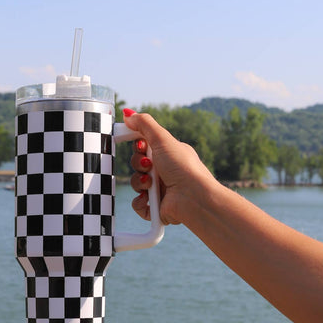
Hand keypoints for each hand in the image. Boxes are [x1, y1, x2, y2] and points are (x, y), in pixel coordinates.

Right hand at [123, 110, 215, 226]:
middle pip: (138, 163)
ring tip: (151, 184)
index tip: (136, 143)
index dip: (138, 144)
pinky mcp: (156, 208)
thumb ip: (144, 124)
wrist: (193, 197)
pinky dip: (140, 202)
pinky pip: (138, 204)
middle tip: (149, 164)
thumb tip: (128, 114)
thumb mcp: (163, 139)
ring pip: (136, 183)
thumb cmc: (183, 167)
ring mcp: (160, 190)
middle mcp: (165, 171)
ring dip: (139, 182)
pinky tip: (148, 199)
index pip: (145, 146)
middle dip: (139, 163)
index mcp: (169, 155)